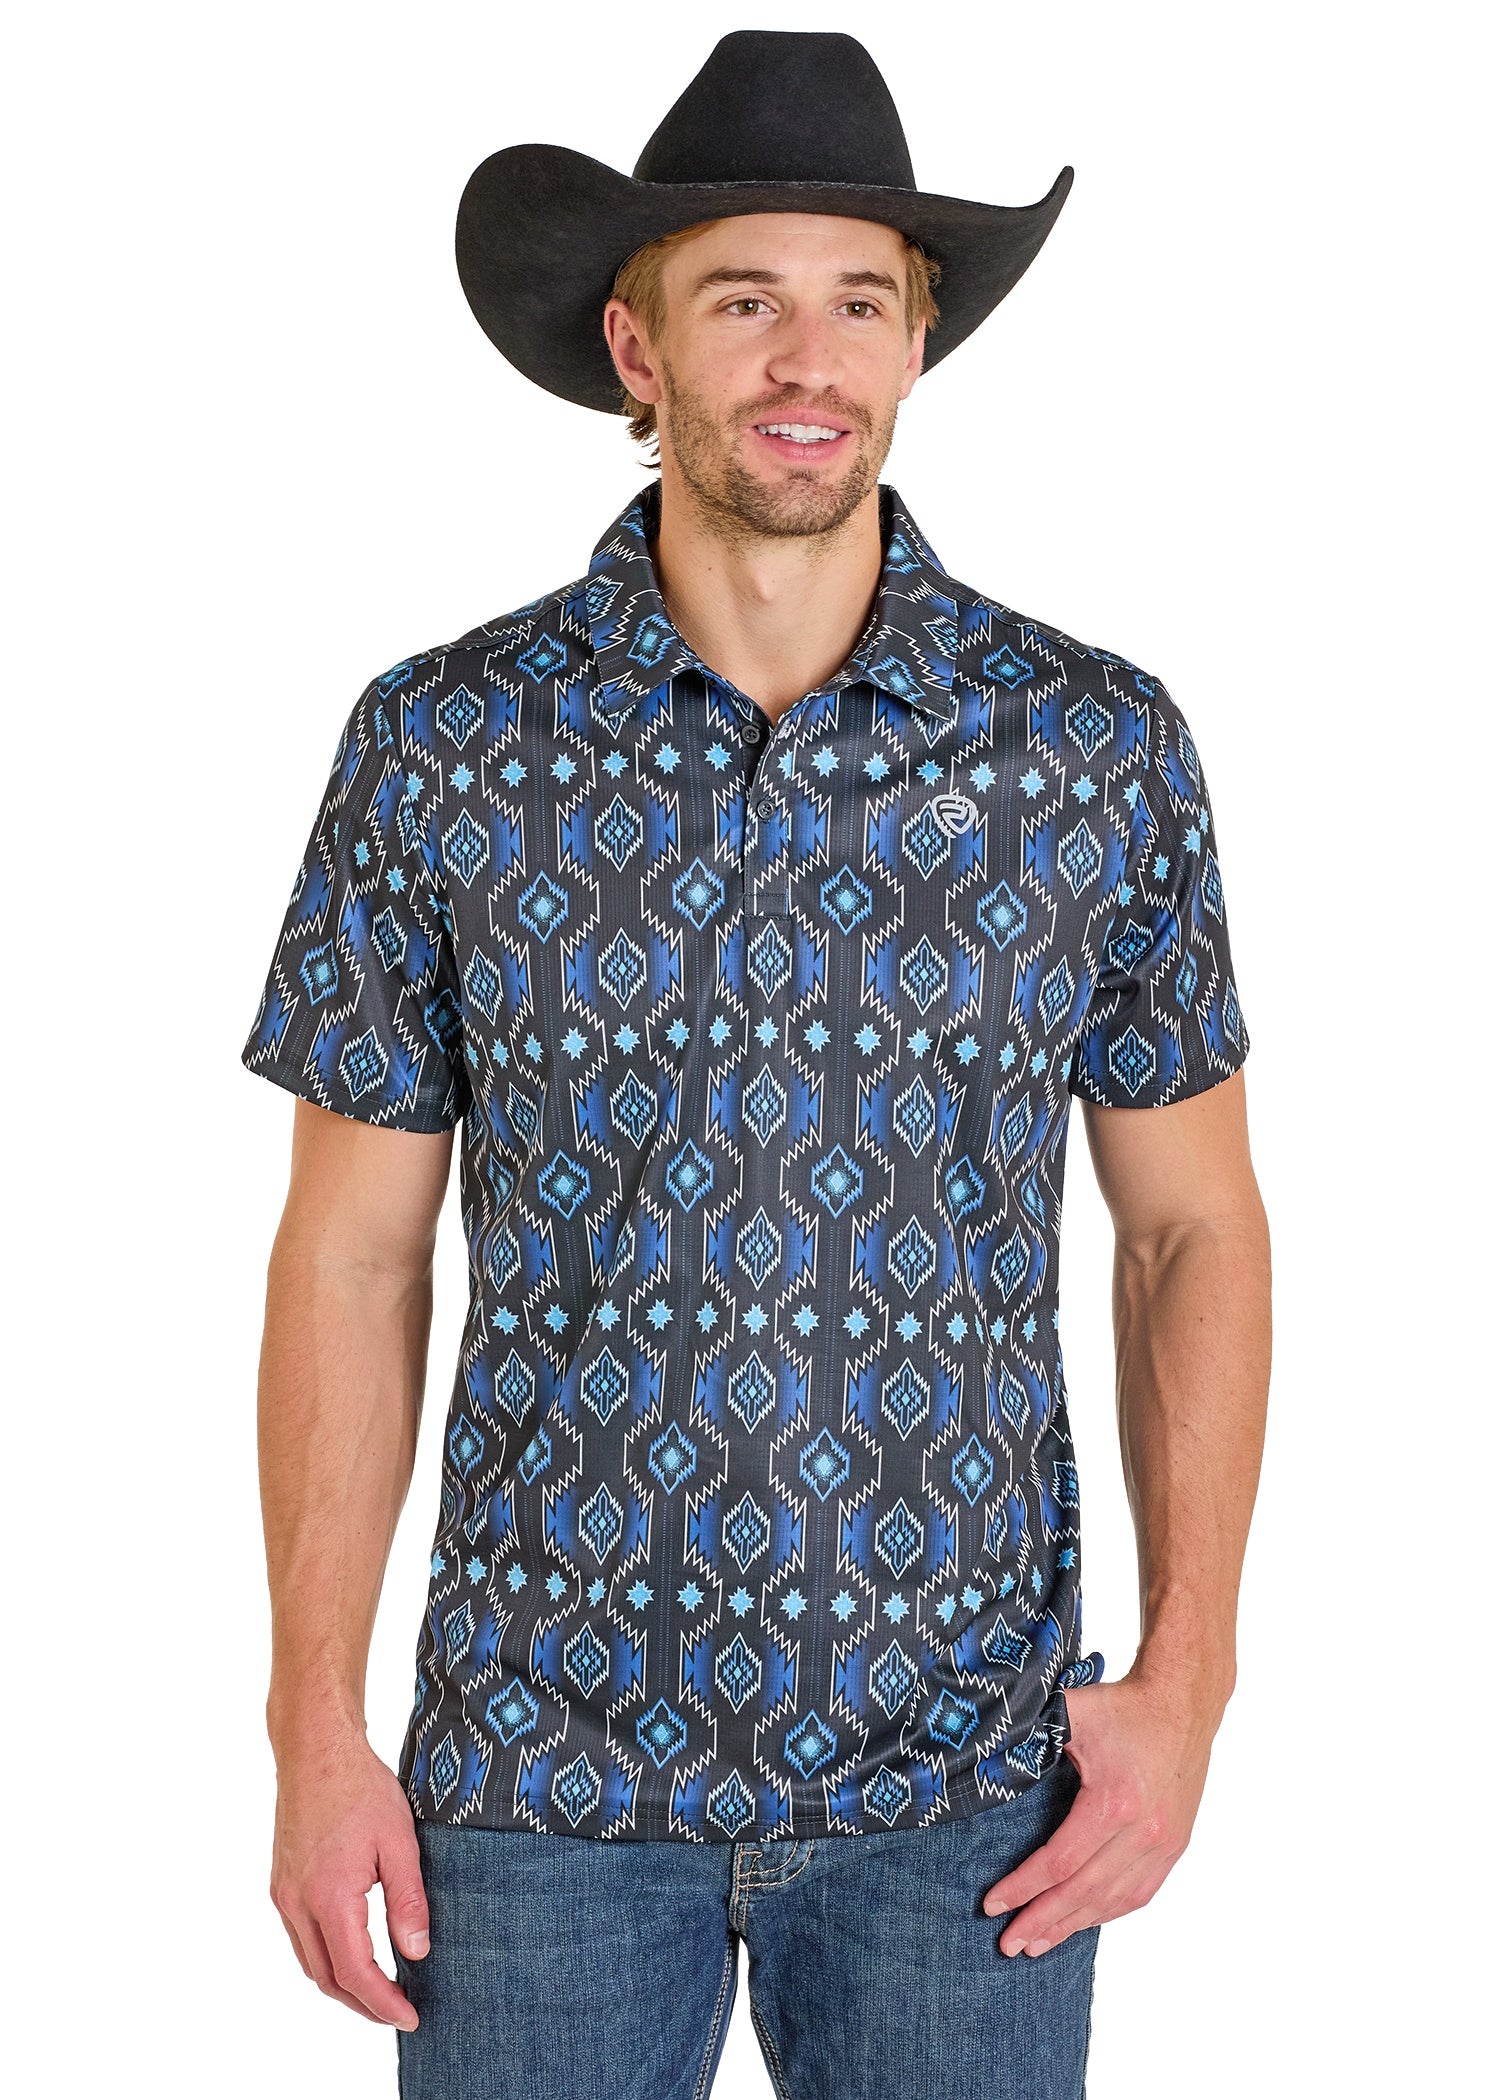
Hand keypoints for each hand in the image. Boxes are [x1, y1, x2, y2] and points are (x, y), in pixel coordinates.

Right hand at [269, 1733, 429, 2029]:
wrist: (315, 1750)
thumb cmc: (360, 1787)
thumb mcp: (399, 1841)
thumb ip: (408, 1900)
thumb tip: (416, 1953)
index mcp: (329, 1896)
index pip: (355, 1972)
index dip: (383, 2003)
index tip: (410, 2018)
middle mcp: (298, 1903)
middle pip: (327, 1978)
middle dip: (363, 2004)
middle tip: (399, 2012)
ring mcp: (284, 1895)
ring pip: (310, 1962)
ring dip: (343, 1985)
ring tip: (380, 1992)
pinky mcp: (281, 1884)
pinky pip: (301, 1939)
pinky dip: (326, 1958)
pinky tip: (352, 1954)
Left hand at [980, 1670, 1220, 1955]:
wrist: (1182, 1703)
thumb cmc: (1123, 1706)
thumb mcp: (1070, 1712)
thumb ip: (1029, 1735)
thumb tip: (979, 1754)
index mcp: (1114, 1803)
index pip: (1060, 1862)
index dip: (1024, 1887)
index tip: (992, 1905)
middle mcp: (1144, 1832)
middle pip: (1085, 1892)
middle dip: (1042, 1921)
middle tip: (1008, 1945)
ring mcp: (1164, 1843)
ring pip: (1114, 1900)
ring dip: (1074, 1926)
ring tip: (1038, 1944)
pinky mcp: (1174, 1845)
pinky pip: (1139, 1892)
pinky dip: (1108, 1912)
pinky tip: (1083, 1922)